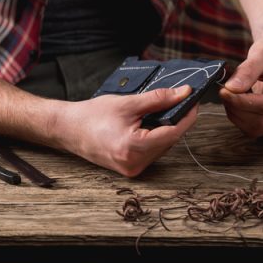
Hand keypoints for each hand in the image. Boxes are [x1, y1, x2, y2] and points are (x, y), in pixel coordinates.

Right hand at [54, 86, 197, 176]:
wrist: (69, 129)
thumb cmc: (93, 115)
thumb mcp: (128, 103)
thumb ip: (158, 99)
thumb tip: (183, 93)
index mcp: (133, 147)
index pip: (173, 132)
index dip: (187, 116)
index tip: (193, 101)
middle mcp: (135, 163)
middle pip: (169, 140)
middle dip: (176, 121)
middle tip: (179, 101)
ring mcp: (133, 169)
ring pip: (162, 147)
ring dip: (165, 130)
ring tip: (159, 112)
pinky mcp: (130, 169)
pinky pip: (152, 152)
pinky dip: (154, 137)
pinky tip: (148, 125)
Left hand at [219, 34, 262, 137]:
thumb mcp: (262, 53)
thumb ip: (248, 71)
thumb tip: (231, 88)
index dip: (241, 101)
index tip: (224, 91)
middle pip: (260, 121)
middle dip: (237, 108)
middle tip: (224, 90)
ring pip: (254, 128)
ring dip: (236, 113)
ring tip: (230, 92)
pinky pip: (252, 126)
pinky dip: (239, 115)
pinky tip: (236, 98)